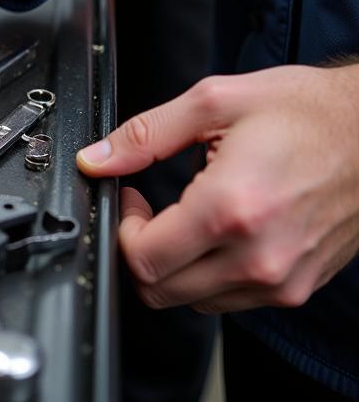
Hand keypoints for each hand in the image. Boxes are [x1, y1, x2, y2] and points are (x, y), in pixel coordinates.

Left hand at [77, 65, 358, 313]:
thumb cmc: (304, 111)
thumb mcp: (213, 102)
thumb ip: (144, 134)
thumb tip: (96, 159)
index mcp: (230, 208)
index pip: (143, 258)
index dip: (122, 227)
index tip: (131, 197)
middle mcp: (258, 257)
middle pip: (160, 289)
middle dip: (139, 248)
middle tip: (149, 206)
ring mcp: (281, 280)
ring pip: (192, 300)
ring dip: (175, 263)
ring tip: (188, 212)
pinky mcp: (297, 287)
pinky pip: (230, 298)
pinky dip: (209, 271)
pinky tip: (218, 228)